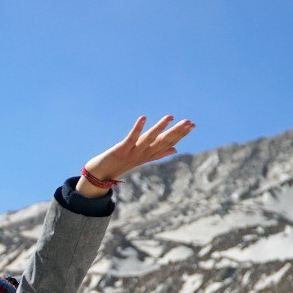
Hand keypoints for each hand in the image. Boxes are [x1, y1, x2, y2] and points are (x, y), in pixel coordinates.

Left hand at [78, 115, 195, 197]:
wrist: (101, 176)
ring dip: (160, 128)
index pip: (169, 143)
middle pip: (162, 142)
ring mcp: (133, 152)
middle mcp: (143, 154)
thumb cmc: (121, 164)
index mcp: (149, 154)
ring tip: (170, 116)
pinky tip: (143, 117)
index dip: (181, 135)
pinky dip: (137, 128)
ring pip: (149, 139)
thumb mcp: (142, 158)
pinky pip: (131, 138)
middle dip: (176, 132)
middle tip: (189, 122)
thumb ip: (159, 153)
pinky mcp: (121, 150)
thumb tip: (175, 149)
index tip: (192, 125)